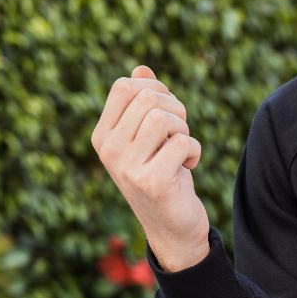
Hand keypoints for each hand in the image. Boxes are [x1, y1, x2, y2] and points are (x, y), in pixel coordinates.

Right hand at [91, 65, 210, 272]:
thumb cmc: (164, 176)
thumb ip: (143, 105)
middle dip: (176, 109)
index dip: (156, 88)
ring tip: (182, 150)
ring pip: (163, 118)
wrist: (173, 229)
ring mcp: (127, 167)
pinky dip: (194, 151)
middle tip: (181, 134)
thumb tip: (141, 68)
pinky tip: (188, 167)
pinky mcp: (151, 181)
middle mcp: (108, 150)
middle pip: (148, 97)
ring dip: (184, 130)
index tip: (169, 110)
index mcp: (103, 136)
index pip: (125, 86)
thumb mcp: (151, 139)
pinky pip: (181, 144)